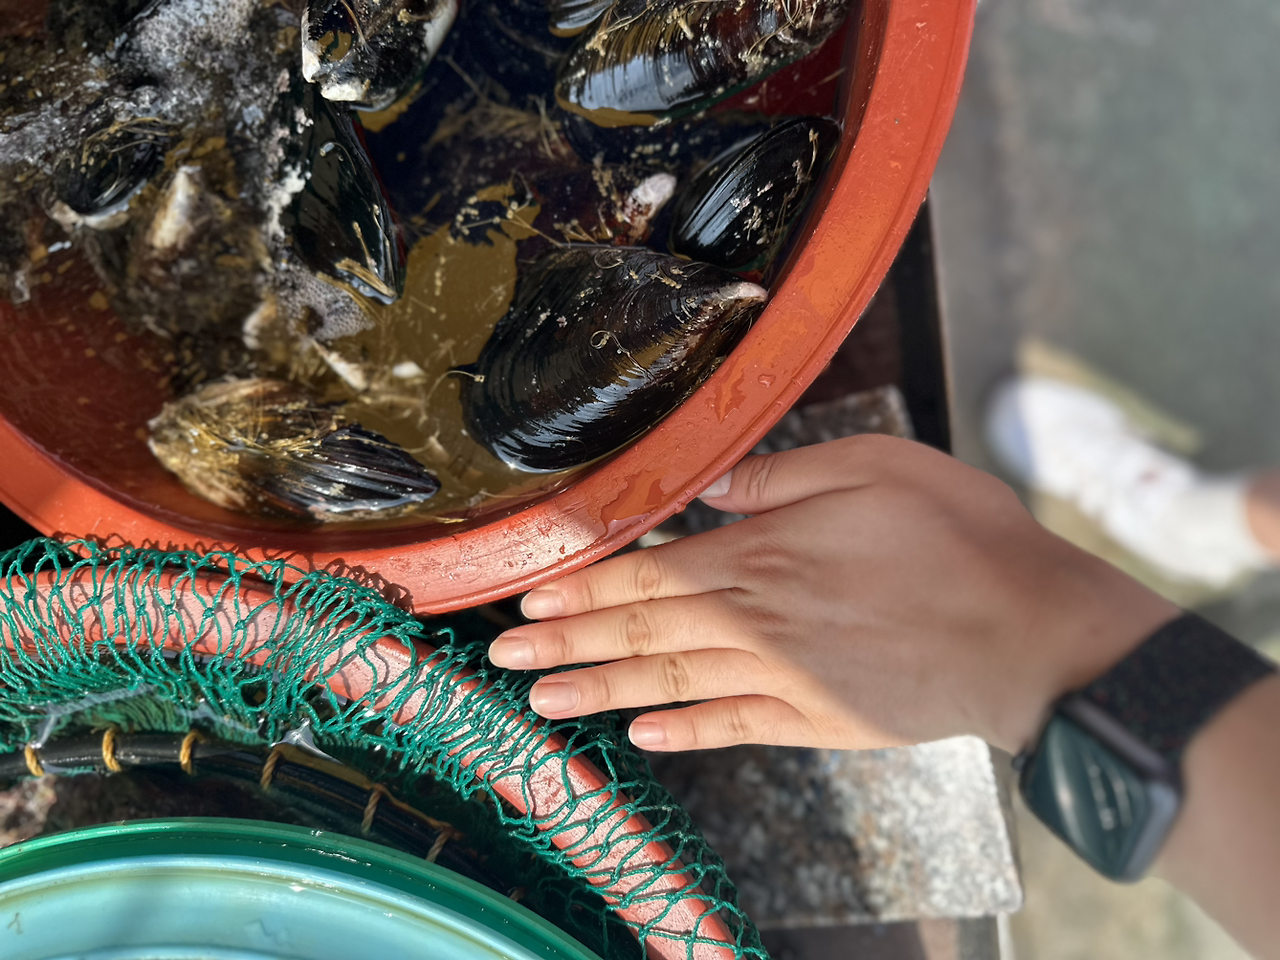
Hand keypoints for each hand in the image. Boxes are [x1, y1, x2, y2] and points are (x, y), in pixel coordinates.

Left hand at [489, 435, 1176, 752]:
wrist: (1032, 637)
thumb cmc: (961, 539)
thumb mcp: (875, 469)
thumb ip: (782, 477)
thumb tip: (711, 485)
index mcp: (765, 556)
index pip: (647, 575)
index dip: (582, 589)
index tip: (528, 600)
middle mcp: (758, 624)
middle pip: (641, 634)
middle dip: (566, 645)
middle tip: (504, 662)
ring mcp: (786, 680)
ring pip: (671, 686)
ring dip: (601, 692)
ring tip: (543, 703)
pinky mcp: (819, 719)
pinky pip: (735, 727)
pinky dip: (686, 732)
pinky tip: (644, 736)